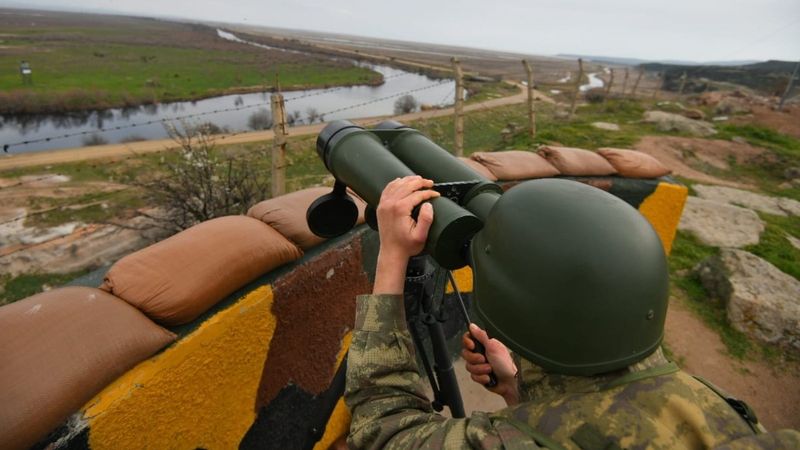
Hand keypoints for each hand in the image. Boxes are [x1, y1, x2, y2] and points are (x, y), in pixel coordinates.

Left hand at [372, 176, 439, 294]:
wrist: (391, 253)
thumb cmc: (406, 246)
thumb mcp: (421, 236)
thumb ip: (426, 219)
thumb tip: (428, 204)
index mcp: (400, 209)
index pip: (417, 194)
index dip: (428, 192)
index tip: (436, 194)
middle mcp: (390, 204)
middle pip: (407, 185)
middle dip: (420, 182)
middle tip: (430, 183)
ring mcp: (384, 204)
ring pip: (397, 185)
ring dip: (409, 180)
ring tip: (419, 179)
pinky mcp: (381, 207)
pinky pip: (387, 189)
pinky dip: (395, 183)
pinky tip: (401, 181)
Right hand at [461, 323, 519, 405]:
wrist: (510, 383)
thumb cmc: (506, 364)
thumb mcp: (493, 347)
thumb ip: (481, 336)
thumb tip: (472, 326)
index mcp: (485, 344)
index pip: (469, 338)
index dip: (467, 342)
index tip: (472, 346)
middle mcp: (481, 353)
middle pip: (466, 353)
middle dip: (475, 359)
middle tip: (484, 359)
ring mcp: (480, 365)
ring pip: (469, 366)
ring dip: (480, 369)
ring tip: (490, 369)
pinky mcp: (479, 375)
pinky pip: (473, 376)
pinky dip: (481, 377)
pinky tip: (489, 377)